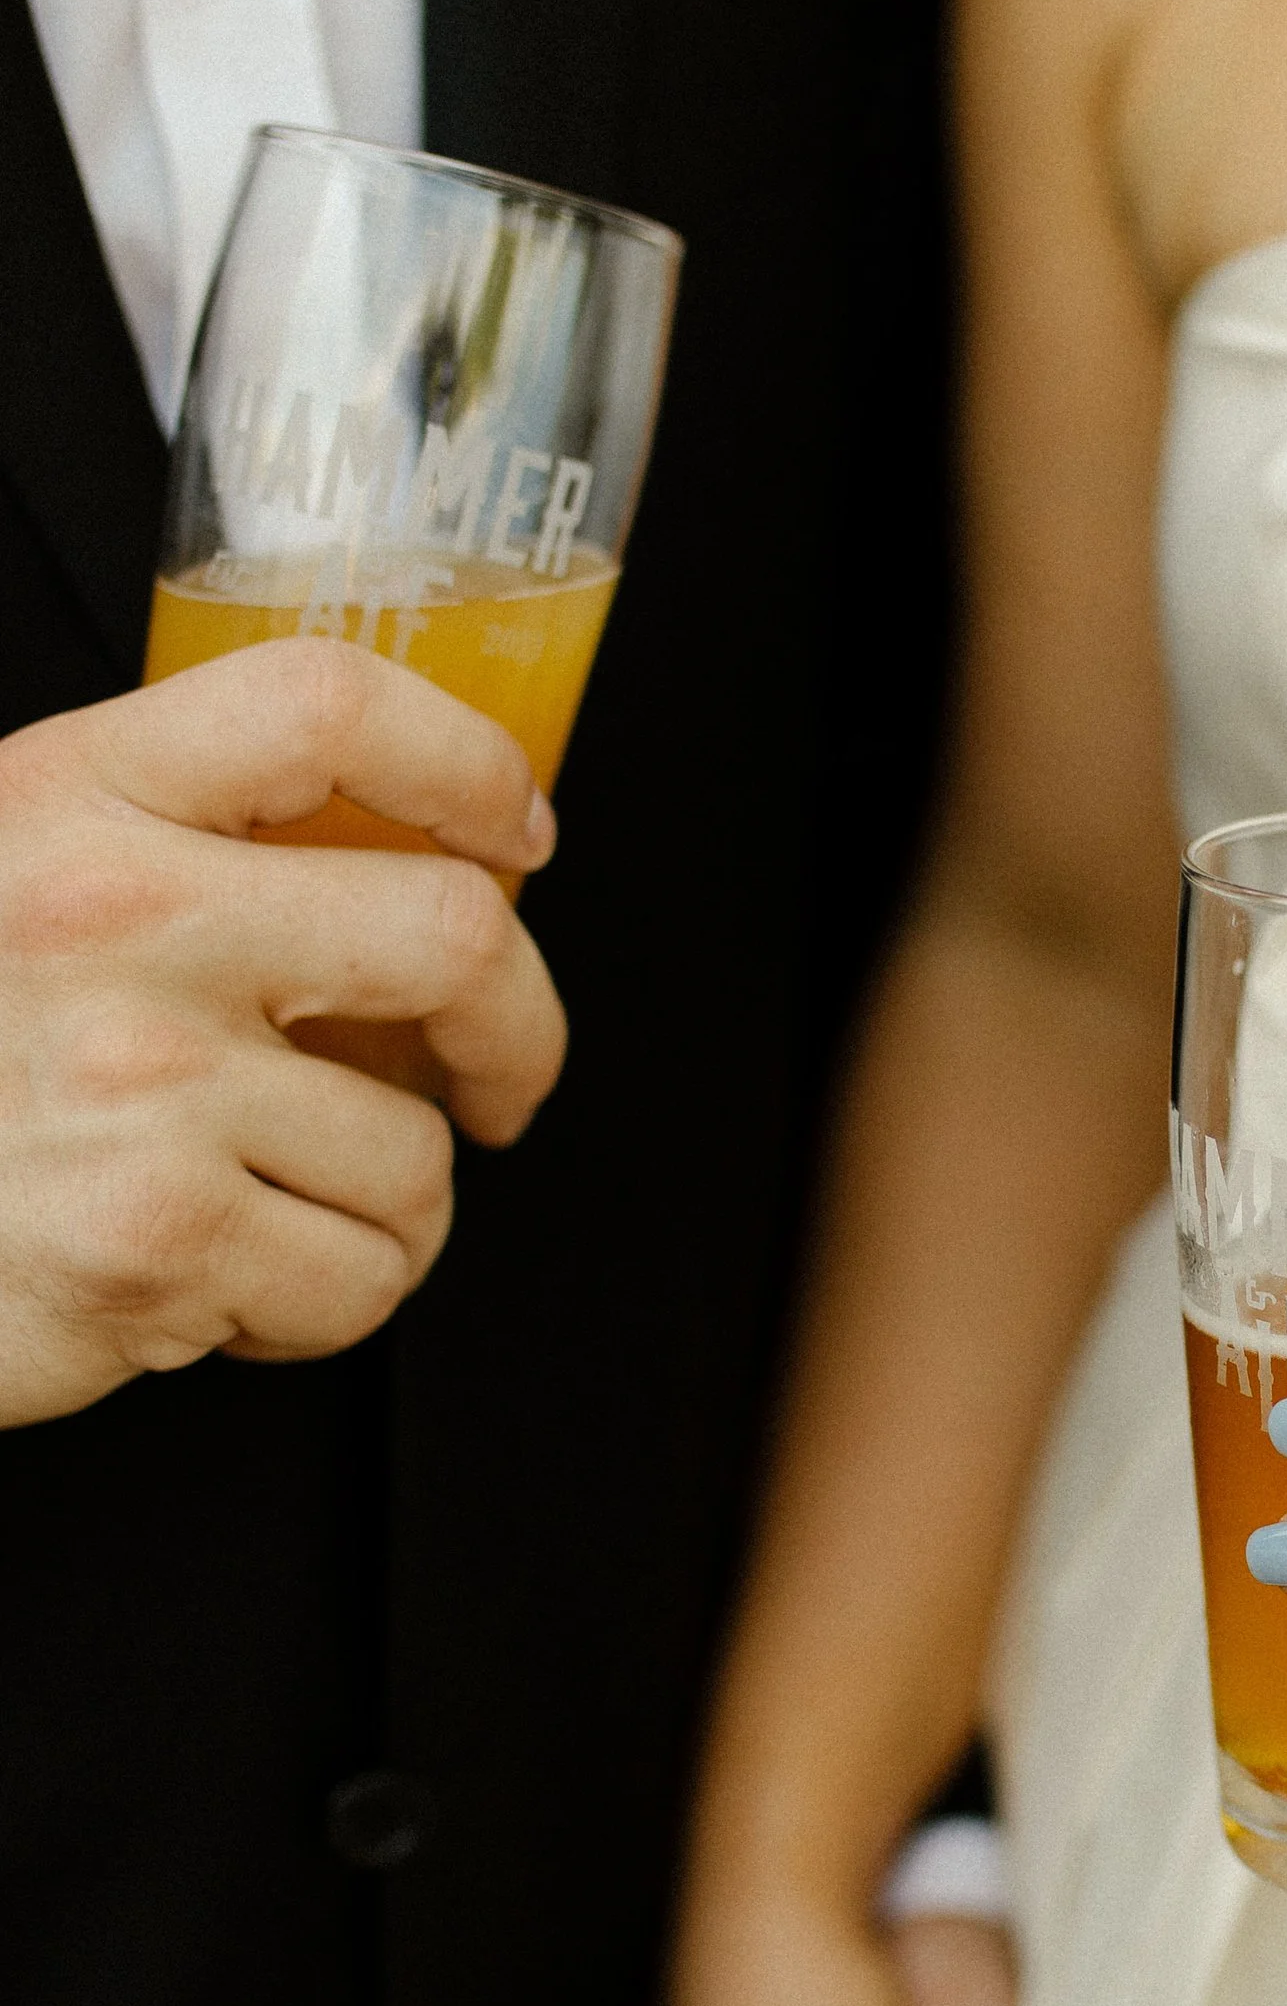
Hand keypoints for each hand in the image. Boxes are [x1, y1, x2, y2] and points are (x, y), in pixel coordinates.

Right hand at [0, 643, 564, 1426]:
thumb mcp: (12, 877)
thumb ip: (171, 840)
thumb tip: (416, 852)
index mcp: (74, 798)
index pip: (327, 704)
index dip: (467, 764)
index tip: (514, 836)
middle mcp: (112, 921)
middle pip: (454, 937)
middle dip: (518, 1029)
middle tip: (496, 1076)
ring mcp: (140, 1087)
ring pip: (416, 1154)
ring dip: (392, 1207)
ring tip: (284, 1208)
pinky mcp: (155, 1246)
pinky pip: (359, 1282)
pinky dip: (324, 1301)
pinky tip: (231, 1285)